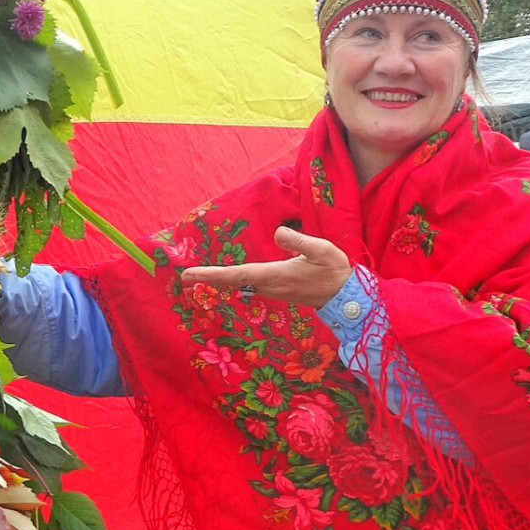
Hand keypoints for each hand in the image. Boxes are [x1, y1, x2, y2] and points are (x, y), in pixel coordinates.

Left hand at [177, 226, 352, 308]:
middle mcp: (269, 286)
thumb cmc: (335, 271)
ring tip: (197, 277)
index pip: (238, 274)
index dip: (213, 274)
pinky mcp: (276, 290)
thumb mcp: (322, 250)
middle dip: (208, 279)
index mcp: (275, 275)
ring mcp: (272, 290)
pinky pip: (247, 285)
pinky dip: (232, 282)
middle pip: (233, 282)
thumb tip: (277, 233)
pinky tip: (224, 279)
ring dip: (218, 281)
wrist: (345, 296)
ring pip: (239, 285)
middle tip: (184, 277)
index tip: (191, 274)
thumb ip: (299, 242)